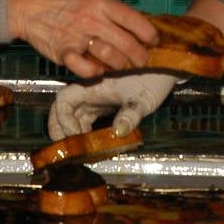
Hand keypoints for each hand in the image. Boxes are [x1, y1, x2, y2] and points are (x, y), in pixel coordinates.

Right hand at [5, 0, 157, 78]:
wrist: (23, 3)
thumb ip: (105, 8)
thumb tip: (128, 22)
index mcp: (99, 1)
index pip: (135, 20)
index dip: (149, 34)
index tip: (153, 40)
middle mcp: (92, 19)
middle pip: (128, 44)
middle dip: (140, 56)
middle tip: (142, 61)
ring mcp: (78, 37)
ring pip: (113, 59)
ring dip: (121, 65)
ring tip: (122, 66)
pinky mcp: (64, 53)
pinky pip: (88, 70)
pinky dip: (97, 72)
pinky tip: (99, 70)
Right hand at [48, 71, 177, 139]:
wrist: (165, 71)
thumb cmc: (154, 80)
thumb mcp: (143, 98)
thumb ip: (130, 114)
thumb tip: (118, 132)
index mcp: (94, 84)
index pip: (65, 100)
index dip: (64, 120)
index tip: (77, 138)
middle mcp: (90, 90)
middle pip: (63, 108)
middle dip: (59, 128)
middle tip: (65, 150)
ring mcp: (95, 98)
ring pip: (73, 114)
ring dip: (70, 132)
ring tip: (76, 152)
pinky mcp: (103, 105)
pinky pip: (85, 119)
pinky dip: (83, 132)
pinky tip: (91, 145)